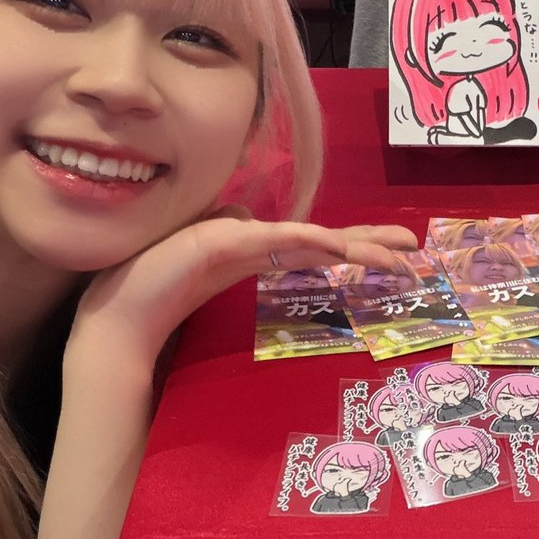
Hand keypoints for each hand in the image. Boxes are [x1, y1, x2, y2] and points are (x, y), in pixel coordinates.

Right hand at [73, 206, 417, 355]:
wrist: (121, 312)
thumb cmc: (159, 289)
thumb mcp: (212, 268)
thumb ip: (235, 243)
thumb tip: (255, 225)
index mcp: (259, 251)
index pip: (320, 245)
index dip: (359, 246)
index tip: (398, 257)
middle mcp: (259, 240)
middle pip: (329, 240)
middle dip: (374, 242)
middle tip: (417, 249)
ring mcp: (244, 236)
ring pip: (316, 239)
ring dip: (359, 248)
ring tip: (399, 257)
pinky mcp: (226, 239)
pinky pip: (280, 239)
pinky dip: (313, 241)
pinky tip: (341, 248)